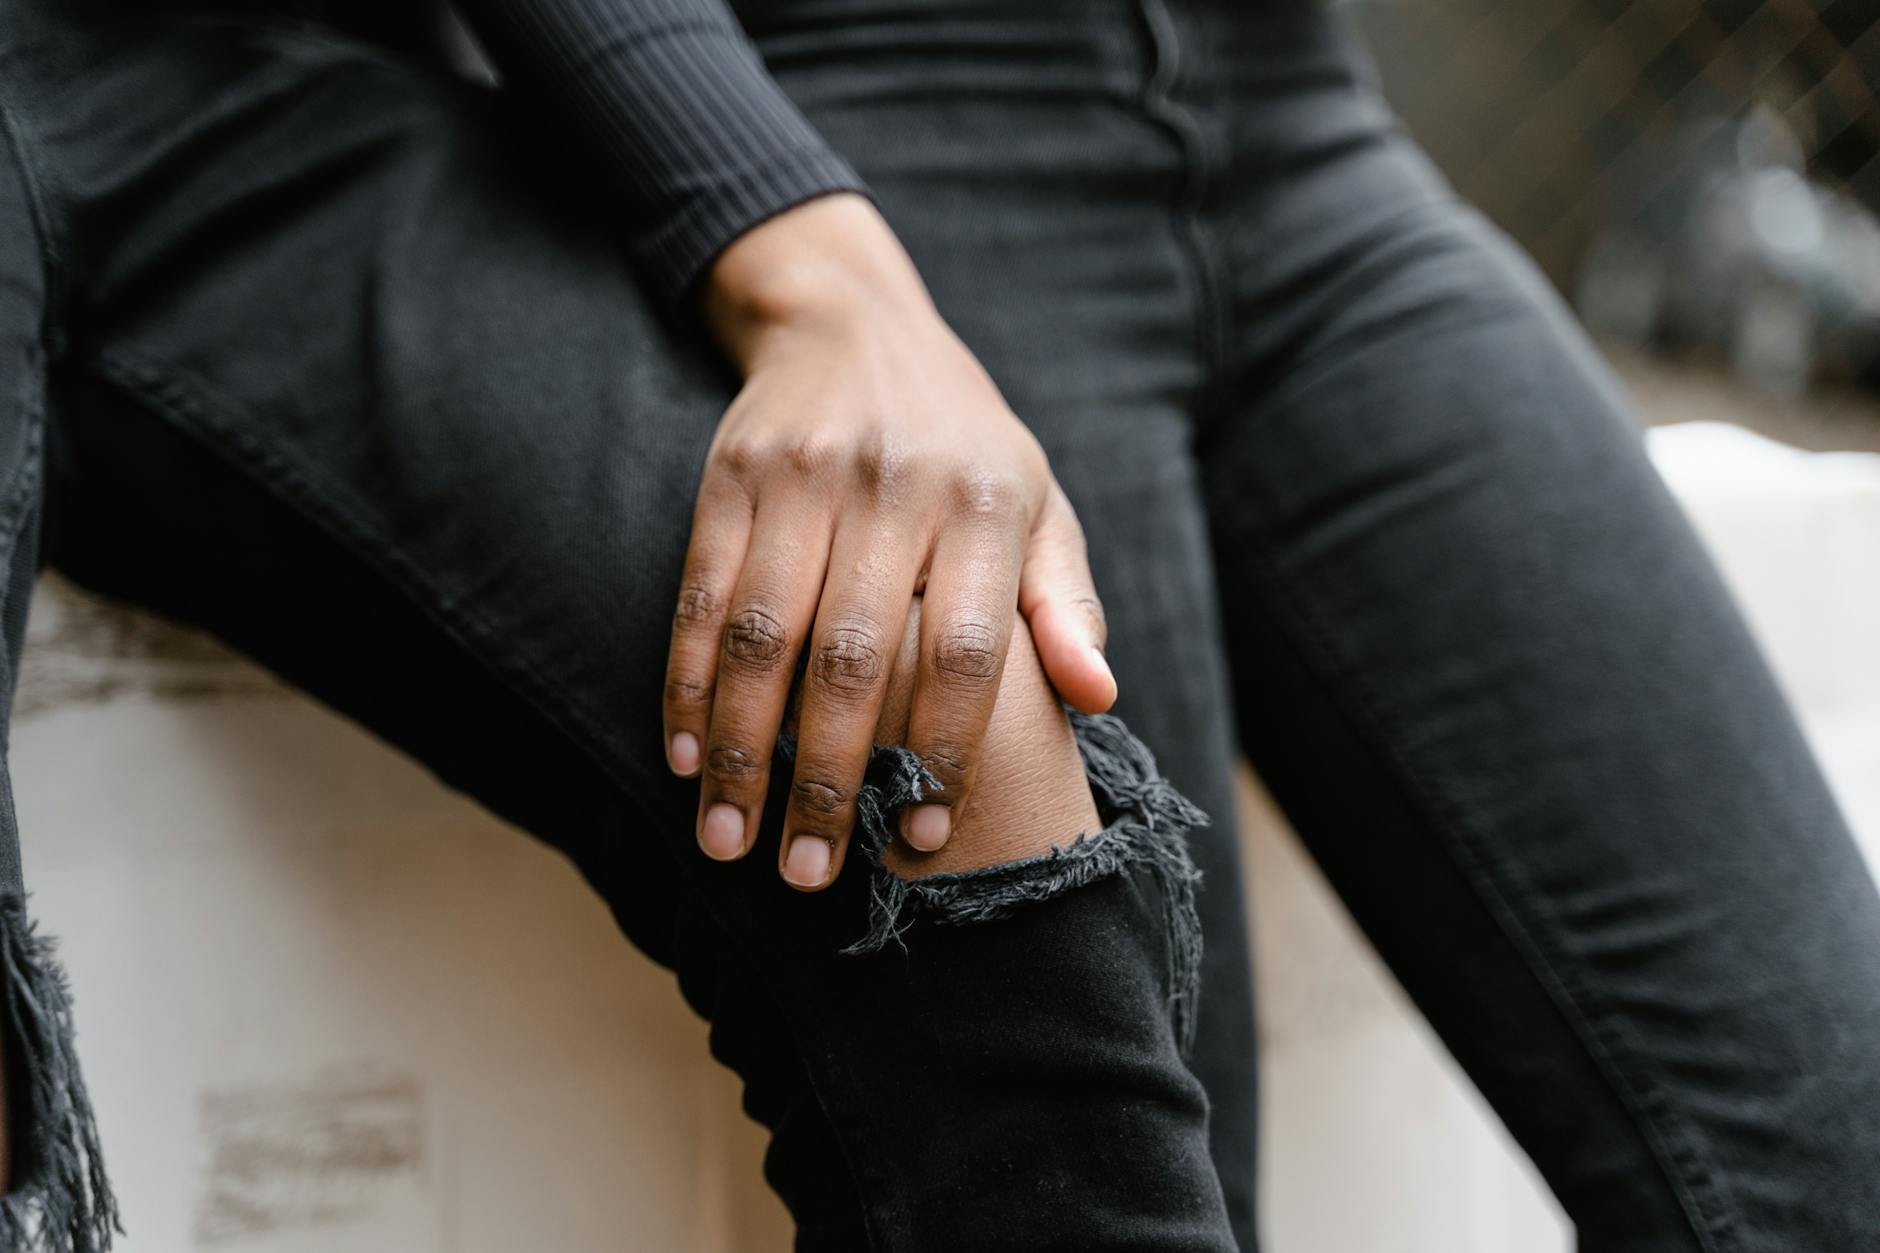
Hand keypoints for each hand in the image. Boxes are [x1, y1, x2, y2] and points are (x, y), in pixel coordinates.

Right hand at [663, 193, 1113, 889]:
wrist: (855, 322)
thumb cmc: (963, 443)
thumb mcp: (1038, 504)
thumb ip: (1064, 603)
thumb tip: (1097, 699)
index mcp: (984, 505)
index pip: (962, 652)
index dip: (939, 753)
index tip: (918, 838)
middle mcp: (894, 487)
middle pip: (852, 659)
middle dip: (823, 779)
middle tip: (804, 875)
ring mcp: (804, 477)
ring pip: (763, 637)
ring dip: (741, 751)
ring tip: (729, 842)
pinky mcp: (733, 475)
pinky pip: (702, 594)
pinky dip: (689, 682)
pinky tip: (687, 755)